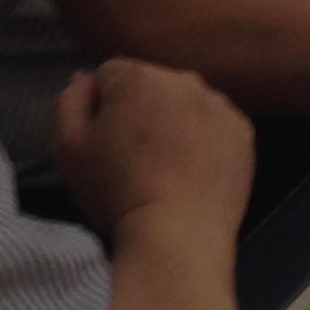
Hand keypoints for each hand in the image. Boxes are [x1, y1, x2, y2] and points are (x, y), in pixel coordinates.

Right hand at [47, 58, 254, 238]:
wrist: (178, 235)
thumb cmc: (115, 191)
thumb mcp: (66, 147)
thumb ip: (69, 101)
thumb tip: (86, 79)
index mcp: (139, 76)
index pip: (109, 75)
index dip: (100, 108)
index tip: (103, 142)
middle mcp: (185, 79)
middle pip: (150, 86)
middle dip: (139, 112)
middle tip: (133, 159)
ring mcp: (219, 105)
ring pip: (185, 106)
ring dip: (174, 124)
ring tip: (165, 170)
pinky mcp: (243, 132)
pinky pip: (214, 127)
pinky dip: (204, 143)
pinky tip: (192, 175)